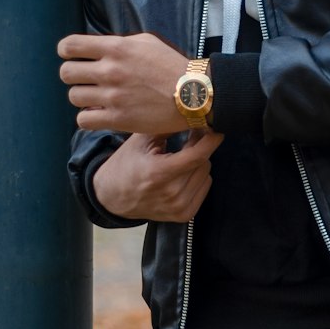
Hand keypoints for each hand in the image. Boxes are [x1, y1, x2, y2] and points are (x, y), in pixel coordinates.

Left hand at [57, 32, 188, 132]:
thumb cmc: (171, 65)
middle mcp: (110, 71)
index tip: (73, 56)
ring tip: (98, 97)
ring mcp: (113, 96)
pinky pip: (83, 120)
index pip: (70, 46)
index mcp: (116, 48)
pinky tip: (100, 113)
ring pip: (74, 97)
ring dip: (83, 97)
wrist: (193, 94)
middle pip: (66, 73)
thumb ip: (118, 43)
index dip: (67, 51)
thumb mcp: (146, 42)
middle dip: (73, 75)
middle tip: (87, 79)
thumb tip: (95, 48)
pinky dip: (88, 117)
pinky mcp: (118, 119)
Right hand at [92, 130, 222, 221]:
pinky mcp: (184, 215)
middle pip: (203, 163)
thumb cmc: (126, 163)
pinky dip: (198, 178)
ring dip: (198, 163)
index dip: (210, 140)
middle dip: (198, 149)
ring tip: (180, 158)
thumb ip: (168, 126)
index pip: (197, 156)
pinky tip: (182, 174)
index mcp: (159, 173)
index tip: (217, 128)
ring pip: (206, 174)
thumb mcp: (141, 140)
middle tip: (187, 141)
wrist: (112, 196)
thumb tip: (193, 113)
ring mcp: (178, 207)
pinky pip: (204, 188)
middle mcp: (171, 194)